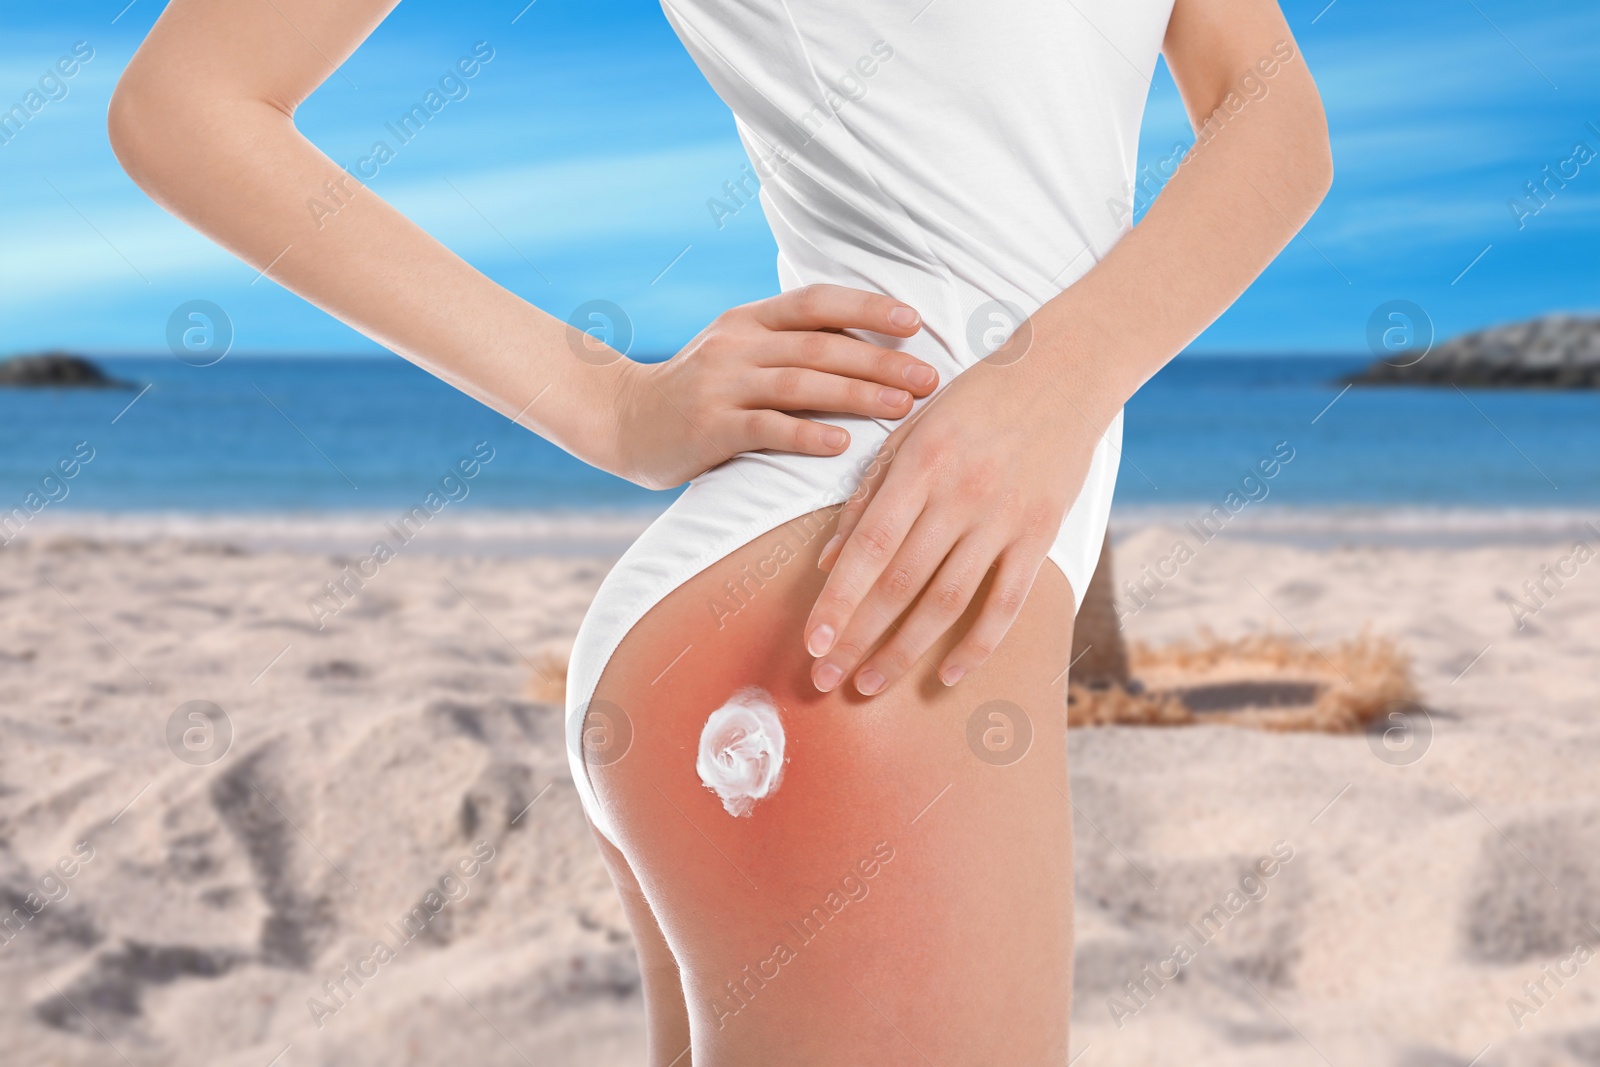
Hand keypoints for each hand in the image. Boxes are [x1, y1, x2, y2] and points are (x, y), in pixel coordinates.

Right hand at [602, 285, 937, 489]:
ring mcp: (720, 385)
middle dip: (881, 360)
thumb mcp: (737, 351)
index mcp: (749, 319)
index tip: (915, 322)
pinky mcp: (709, 429)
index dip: (868, 306)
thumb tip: (868, 344)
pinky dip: (807, 435)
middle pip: (821, 345)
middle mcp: (736, 344)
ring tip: (902, 408)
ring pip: (800, 384)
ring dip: (857, 394)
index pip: (816, 301)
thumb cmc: (698, 390)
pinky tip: (843, 445)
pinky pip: (766, 429)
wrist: (622, 420)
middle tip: (929, 378)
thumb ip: (788, 344)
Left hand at [801, 352, 1115, 694]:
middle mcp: (960, 495)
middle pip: (900, 584)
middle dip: (857, 638)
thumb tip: (828, 561)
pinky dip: (977, 645)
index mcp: (920, 465)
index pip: (868, 548)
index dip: (837, 602)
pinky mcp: (1040, 534)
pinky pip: (1007, 603)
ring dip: (904, 651)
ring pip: (947, 602)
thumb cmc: (976, 398)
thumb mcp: (912, 430)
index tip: (811, 643)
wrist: (1066, 370)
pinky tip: (946, 675)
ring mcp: (1004, 519)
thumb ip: (868, 495)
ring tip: (869, 685)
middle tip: (825, 679)